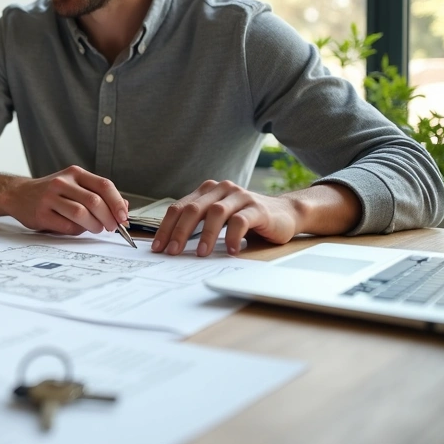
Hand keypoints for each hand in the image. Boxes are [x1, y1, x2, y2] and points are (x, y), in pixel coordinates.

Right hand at [2, 166, 128, 235]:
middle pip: (94, 201)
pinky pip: (67, 226)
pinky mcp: (42, 214)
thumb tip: (124, 208)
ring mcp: (50, 197)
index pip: (104, 185)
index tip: (123, 217)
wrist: (17, 194)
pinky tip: (76, 228)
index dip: (117, 203)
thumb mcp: (74, 186)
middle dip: (108, 218)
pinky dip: (77, 230)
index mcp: (74, 174)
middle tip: (111, 227)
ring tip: (96, 228)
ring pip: (81, 213)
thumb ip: (98, 194)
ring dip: (94, 225)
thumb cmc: (51, 193)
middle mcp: (62, 182)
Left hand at [151, 180, 297, 256]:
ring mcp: (240, 196)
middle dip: (179, 232)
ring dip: (205, 235)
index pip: (179, 208)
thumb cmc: (247, 220)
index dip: (166, 227)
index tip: (158, 247)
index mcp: (207, 191)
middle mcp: (221, 190)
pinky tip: (230, 251)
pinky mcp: (257, 208)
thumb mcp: (218, 220)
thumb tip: (171, 245)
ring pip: (215, 213)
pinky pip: (240, 221)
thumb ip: (198, 225)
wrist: (286, 214)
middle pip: (193, 209)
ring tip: (200, 253)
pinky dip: (232, 237)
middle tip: (172, 252)